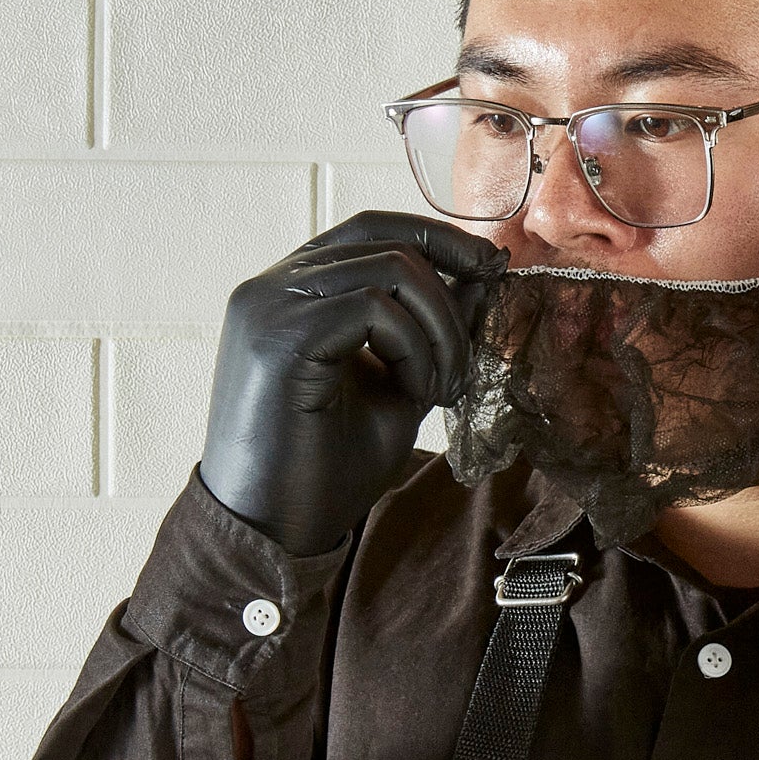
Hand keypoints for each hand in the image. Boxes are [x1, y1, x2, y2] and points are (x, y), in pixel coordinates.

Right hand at [199, 212, 508, 556]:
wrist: (272, 531)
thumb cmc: (326, 467)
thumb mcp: (400, 387)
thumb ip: (432, 332)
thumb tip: (481, 280)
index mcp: (295, 290)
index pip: (374, 228)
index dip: (438, 238)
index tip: (489, 268)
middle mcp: (273, 285)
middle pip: (389, 242)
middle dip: (451, 296)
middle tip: (464, 364)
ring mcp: (269, 306)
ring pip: (391, 268)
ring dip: (439, 330)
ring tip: (438, 389)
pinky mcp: (277, 337)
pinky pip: (374, 308)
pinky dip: (416, 349)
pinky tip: (414, 393)